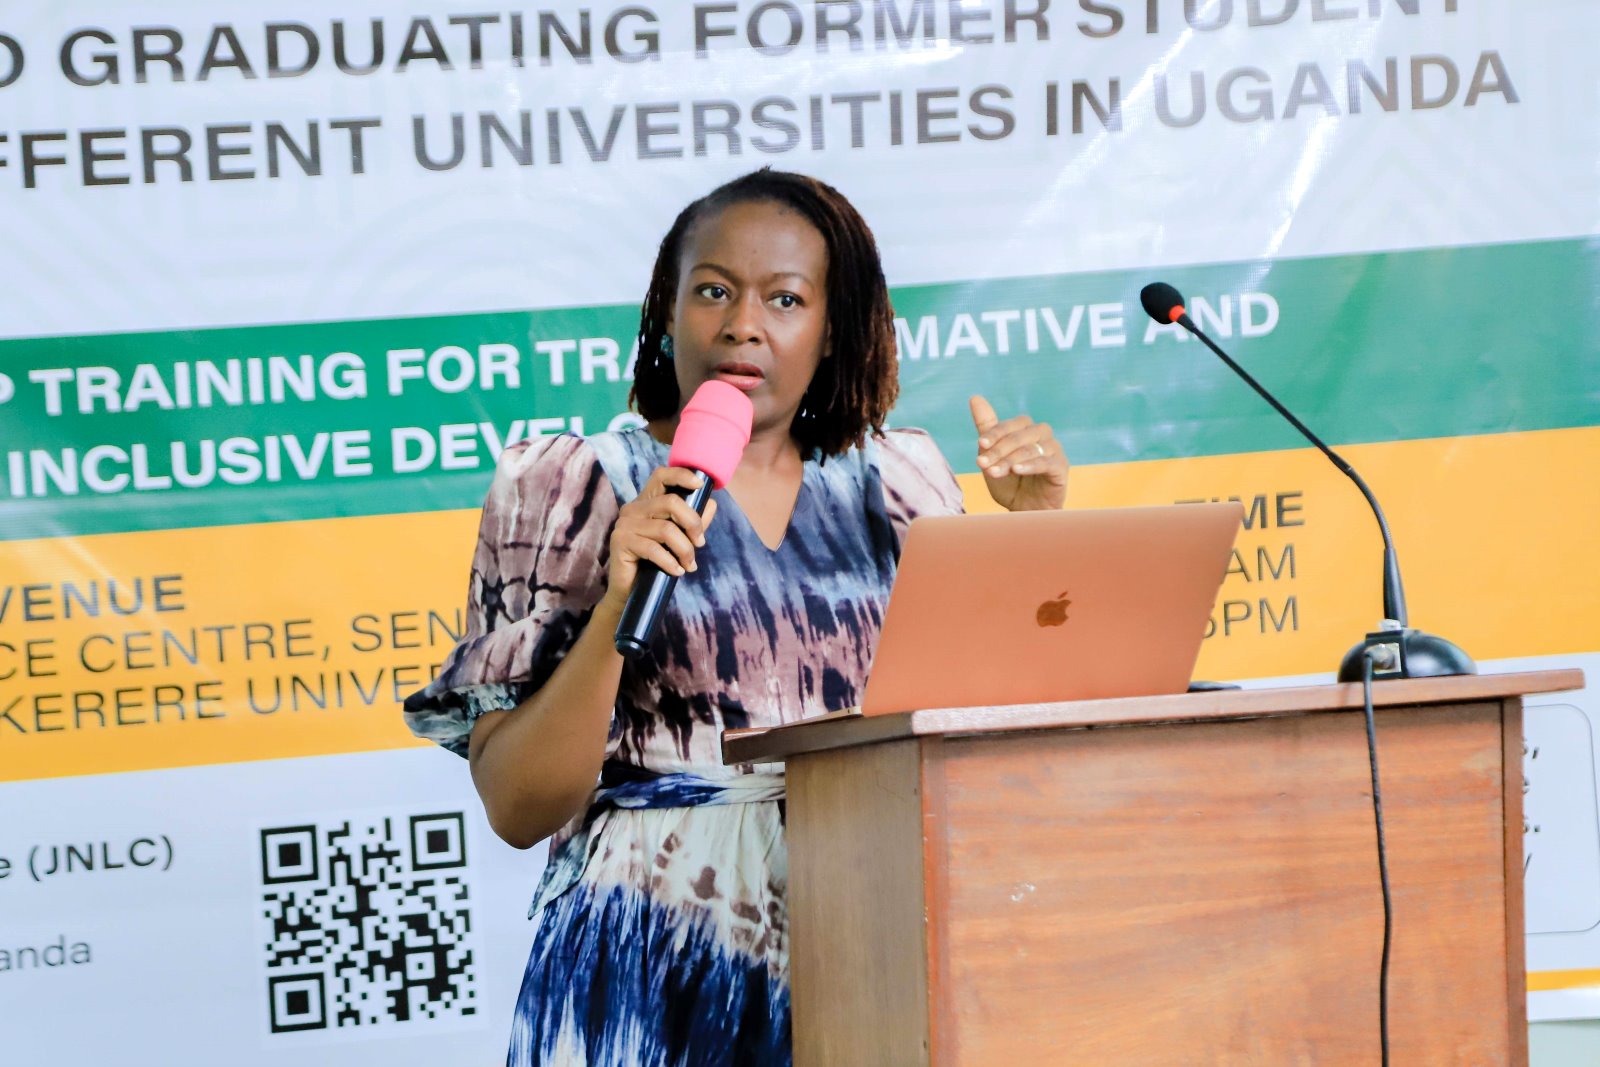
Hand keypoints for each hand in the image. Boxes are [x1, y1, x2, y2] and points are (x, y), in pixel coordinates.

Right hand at [601, 467, 718, 613]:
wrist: (629, 591)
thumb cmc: (654, 563)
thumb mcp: (678, 540)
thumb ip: (693, 522)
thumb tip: (712, 503)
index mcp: (646, 503)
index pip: (662, 476)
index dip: (682, 475)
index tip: (700, 485)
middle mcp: (633, 509)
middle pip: (671, 502)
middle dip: (693, 523)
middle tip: (700, 544)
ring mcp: (624, 524)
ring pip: (666, 529)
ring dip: (684, 550)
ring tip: (689, 565)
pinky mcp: (620, 542)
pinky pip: (653, 548)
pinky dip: (670, 562)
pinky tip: (677, 572)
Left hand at [970, 395, 1068, 511]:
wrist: (1025, 511)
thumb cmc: (1010, 483)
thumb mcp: (993, 457)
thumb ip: (986, 428)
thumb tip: (975, 397)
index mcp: (1026, 430)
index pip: (1011, 425)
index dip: (994, 433)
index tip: (980, 445)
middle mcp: (1042, 436)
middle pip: (1020, 435)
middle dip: (999, 449)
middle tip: (982, 463)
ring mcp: (1054, 451)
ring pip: (1031, 449)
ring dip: (1009, 460)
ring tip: (994, 472)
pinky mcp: (1061, 467)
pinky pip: (1046, 462)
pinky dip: (1030, 465)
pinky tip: (1017, 470)